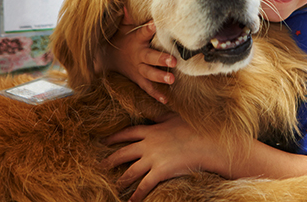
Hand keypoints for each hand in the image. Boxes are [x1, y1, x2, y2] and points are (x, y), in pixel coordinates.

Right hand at [99, 10, 176, 103]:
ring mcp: (138, 68)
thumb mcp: (122, 26)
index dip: (149, 29)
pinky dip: (156, 94)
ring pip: (150, 73)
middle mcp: (138, 55)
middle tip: (173, 61)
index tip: (155, 25)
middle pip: (150, 57)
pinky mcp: (138, 79)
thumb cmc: (121, 38)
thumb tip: (126, 2)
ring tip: (172, 80)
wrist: (106, 58)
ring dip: (161, 77)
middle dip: (161, 59)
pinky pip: (147, 87)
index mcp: (136, 40)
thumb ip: (128, 16)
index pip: (143, 33)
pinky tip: (166, 99)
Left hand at [102, 115, 217, 201]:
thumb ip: (161, 117)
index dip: (114, 138)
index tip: (104, 141)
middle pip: (123, 153)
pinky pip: (144, 186)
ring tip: (114, 186)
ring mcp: (153, 159)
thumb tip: (155, 112)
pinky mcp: (160, 172)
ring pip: (130, 172)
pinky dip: (136, 196)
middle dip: (110, 160)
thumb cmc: (194, 128)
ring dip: (121, 181)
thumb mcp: (175, 118)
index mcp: (151, 130)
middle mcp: (148, 145)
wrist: (207, 142)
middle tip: (100, 166)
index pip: (127, 133)